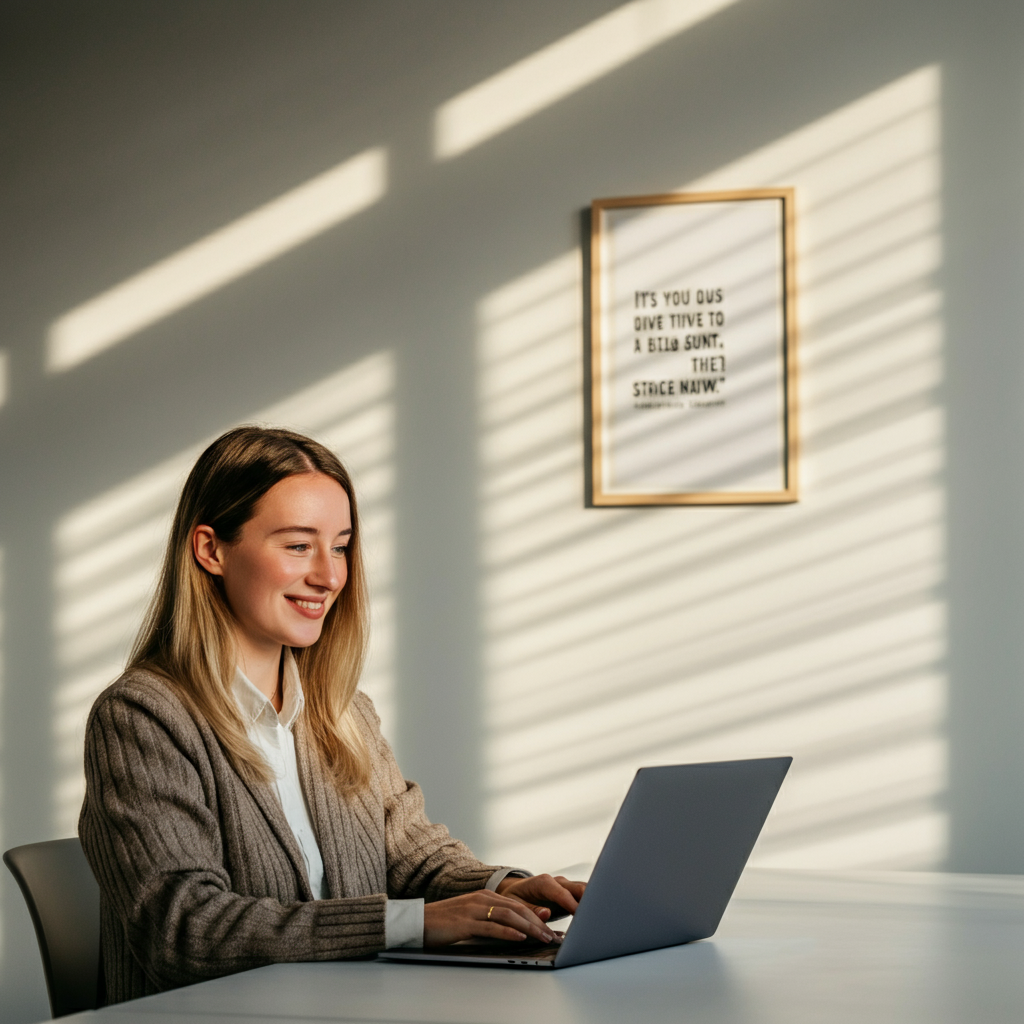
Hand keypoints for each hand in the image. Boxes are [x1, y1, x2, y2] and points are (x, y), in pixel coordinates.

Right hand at [422, 889, 560, 946]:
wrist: (418, 921)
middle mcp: (482, 899)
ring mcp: (474, 909)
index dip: (536, 917)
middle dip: (538, 922)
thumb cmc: (445, 922)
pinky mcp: (466, 922)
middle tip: (553, 935)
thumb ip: (493, 919)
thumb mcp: (472, 917)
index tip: (550, 929)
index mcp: (485, 896)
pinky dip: (508, 932)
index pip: (518, 905)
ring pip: (509, 916)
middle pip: (517, 909)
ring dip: (529, 927)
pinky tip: (520, 937)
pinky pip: (491, 926)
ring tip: (543, 937)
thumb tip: (517, 930)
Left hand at [495, 873, 586, 921]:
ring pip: (584, 890)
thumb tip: (546, 913)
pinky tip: (593, 917)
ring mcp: (565, 886)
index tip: (582, 918)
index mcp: (544, 883)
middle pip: (579, 888)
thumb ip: (531, 910)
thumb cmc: (515, 898)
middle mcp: (557, 882)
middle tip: (595, 919)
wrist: (515, 890)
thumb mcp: (516, 905)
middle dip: (589, 902)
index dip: (573, 905)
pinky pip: (583, 896)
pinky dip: (589, 904)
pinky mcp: (570, 893)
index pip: (563, 894)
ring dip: (592, 902)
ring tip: (599, 918)